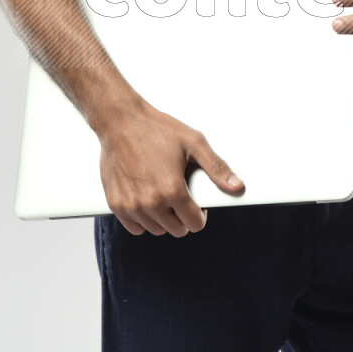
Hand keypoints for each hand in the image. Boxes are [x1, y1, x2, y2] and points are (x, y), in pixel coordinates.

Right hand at [96, 98, 244, 236]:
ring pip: (156, 230)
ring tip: (163, 195)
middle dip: (183, 217)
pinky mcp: (115, 203)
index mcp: (172, 189)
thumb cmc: (156, 128)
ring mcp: (131, 205)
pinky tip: (146, 201)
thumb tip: (237, 186)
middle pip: (177, 230)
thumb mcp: (193, 142)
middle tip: (181, 196)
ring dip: (163, 219)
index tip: (198, 203)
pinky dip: (143, 220)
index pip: (195, 224)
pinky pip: (135, 228)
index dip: (201, 214)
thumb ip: (217, 167)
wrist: (120, 121)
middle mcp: (150, 202)